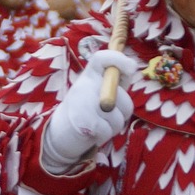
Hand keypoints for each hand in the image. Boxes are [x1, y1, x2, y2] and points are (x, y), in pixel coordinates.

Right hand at [41, 46, 142, 172]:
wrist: (62, 131)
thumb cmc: (91, 108)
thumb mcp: (102, 90)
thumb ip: (117, 80)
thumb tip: (132, 67)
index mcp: (90, 74)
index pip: (101, 59)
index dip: (118, 59)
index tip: (131, 68)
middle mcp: (84, 85)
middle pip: (119, 95)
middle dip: (124, 109)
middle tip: (112, 114)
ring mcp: (81, 103)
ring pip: (116, 117)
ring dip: (114, 126)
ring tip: (102, 124)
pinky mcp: (81, 122)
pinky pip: (107, 131)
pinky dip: (105, 136)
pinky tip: (95, 132)